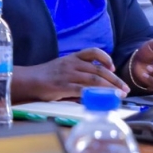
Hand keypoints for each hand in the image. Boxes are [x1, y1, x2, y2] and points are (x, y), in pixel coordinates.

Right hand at [10, 47, 128, 102]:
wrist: (27, 81)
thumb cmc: (44, 78)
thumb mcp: (61, 70)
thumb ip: (77, 76)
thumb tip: (94, 87)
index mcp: (71, 58)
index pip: (92, 52)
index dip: (105, 58)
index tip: (113, 67)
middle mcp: (72, 64)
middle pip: (99, 70)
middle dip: (115, 80)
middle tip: (125, 89)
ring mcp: (69, 75)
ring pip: (95, 79)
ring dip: (111, 88)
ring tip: (120, 95)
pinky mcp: (64, 86)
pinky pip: (84, 89)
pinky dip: (97, 94)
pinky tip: (104, 99)